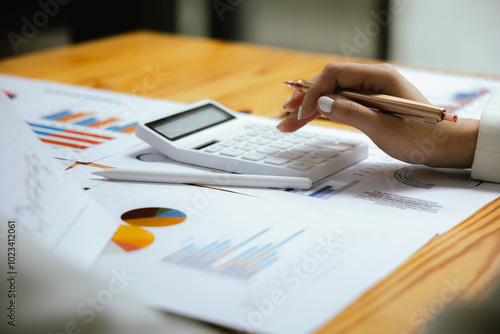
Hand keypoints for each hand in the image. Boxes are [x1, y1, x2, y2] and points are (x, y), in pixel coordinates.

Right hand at [277, 63, 478, 167]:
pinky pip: (340, 105)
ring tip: (288, 122)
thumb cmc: (422, 138)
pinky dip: (322, 113)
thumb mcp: (385, 128)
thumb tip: (322, 103)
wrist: (444, 147)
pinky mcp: (367, 105)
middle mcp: (372, 80)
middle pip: (329, 83)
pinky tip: (307, 119)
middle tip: (285, 117)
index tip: (301, 112)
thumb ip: (352, 113)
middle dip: (305, 99)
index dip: (313, 91)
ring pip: (331, 95)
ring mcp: (369, 92)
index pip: (335, 74)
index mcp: (379, 77)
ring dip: (309, 107)